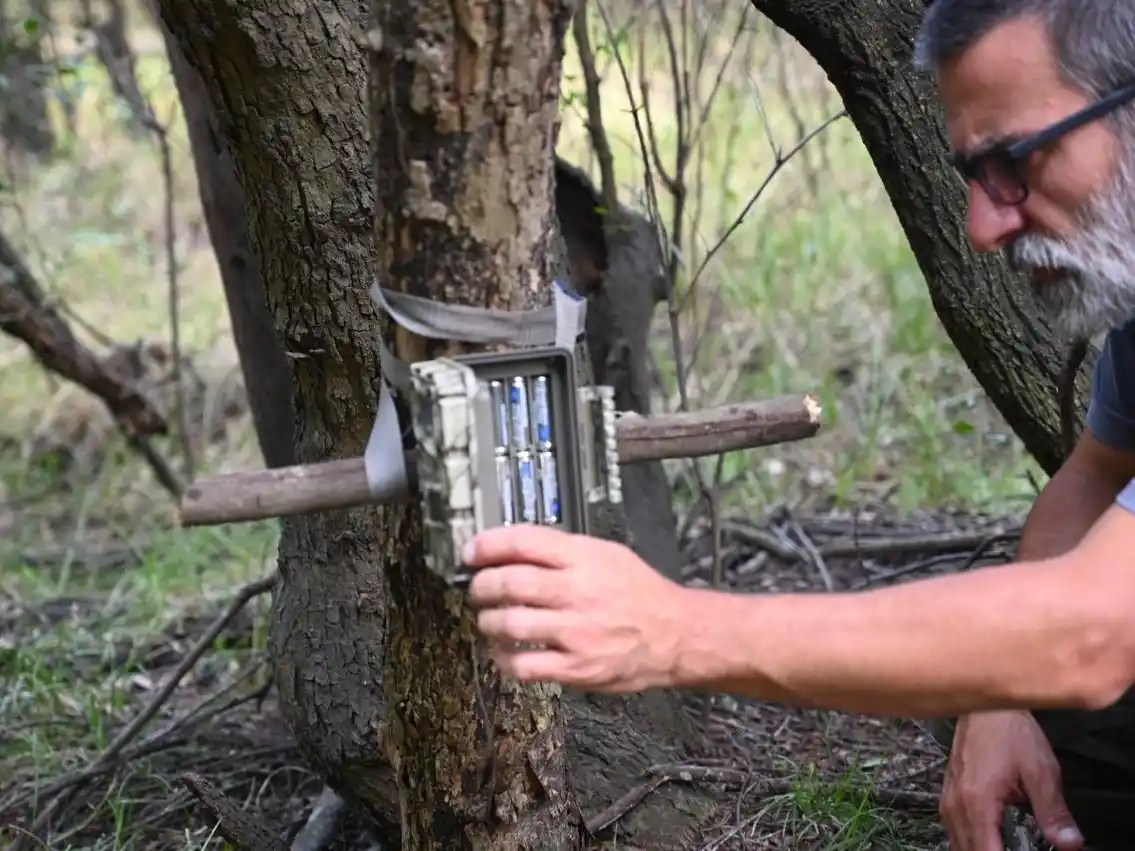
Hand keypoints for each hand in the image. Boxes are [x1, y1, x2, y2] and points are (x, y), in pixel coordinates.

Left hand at [463, 524, 688, 691]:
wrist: (675, 634)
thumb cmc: (639, 591)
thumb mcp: (606, 554)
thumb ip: (562, 550)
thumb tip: (511, 548)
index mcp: (584, 557)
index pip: (523, 541)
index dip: (488, 545)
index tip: (470, 552)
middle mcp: (577, 591)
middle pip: (509, 583)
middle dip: (481, 586)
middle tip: (477, 589)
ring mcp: (576, 632)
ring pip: (510, 624)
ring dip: (488, 621)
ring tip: (488, 619)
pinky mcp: (576, 668)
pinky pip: (523, 665)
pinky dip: (503, 658)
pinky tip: (503, 652)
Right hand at [939, 710, 1083, 850]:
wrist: (984, 706)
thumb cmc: (1012, 734)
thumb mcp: (1040, 771)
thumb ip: (1053, 812)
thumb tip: (1071, 845)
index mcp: (978, 803)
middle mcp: (956, 805)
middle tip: (1014, 849)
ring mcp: (948, 799)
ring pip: (957, 842)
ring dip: (977, 850)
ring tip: (1002, 847)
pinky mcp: (947, 793)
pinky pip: (953, 829)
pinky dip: (968, 841)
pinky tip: (986, 840)